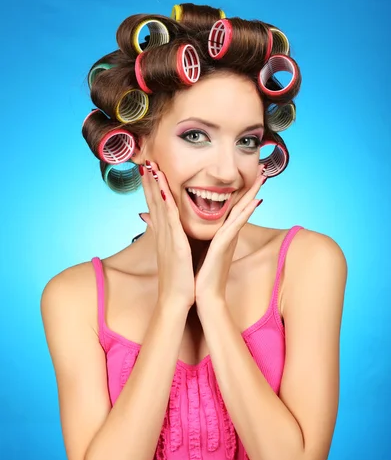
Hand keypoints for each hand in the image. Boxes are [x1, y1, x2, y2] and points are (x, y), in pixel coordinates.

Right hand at [139, 160, 194, 309]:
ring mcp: (166, 238)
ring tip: (150, 165)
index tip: (148, 168)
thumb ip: (168, 240)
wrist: (176, 301)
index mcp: (163, 235)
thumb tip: (164, 232)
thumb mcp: (172, 255)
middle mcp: (161, 233)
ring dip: (154, 185)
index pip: (156, 205)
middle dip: (148, 179)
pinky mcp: (175, 244)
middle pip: (153, 201)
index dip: (151, 186)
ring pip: (159, 206)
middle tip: (144, 158)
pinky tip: (164, 188)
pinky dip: (166, 202)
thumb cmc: (178, 280)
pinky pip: (170, 219)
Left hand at [194, 164, 266, 305]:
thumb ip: (196, 234)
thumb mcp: (196, 249)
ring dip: (253, 193)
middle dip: (252, 186)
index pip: (232, 206)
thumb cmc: (199, 275)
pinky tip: (255, 202)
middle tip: (263, 167)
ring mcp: (228, 240)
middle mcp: (228, 235)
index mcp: (221, 234)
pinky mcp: (224, 247)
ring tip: (264, 177)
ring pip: (242, 211)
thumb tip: (182, 221)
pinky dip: (245, 214)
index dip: (240, 189)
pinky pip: (236, 227)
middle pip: (242, 205)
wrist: (202, 297)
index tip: (248, 173)